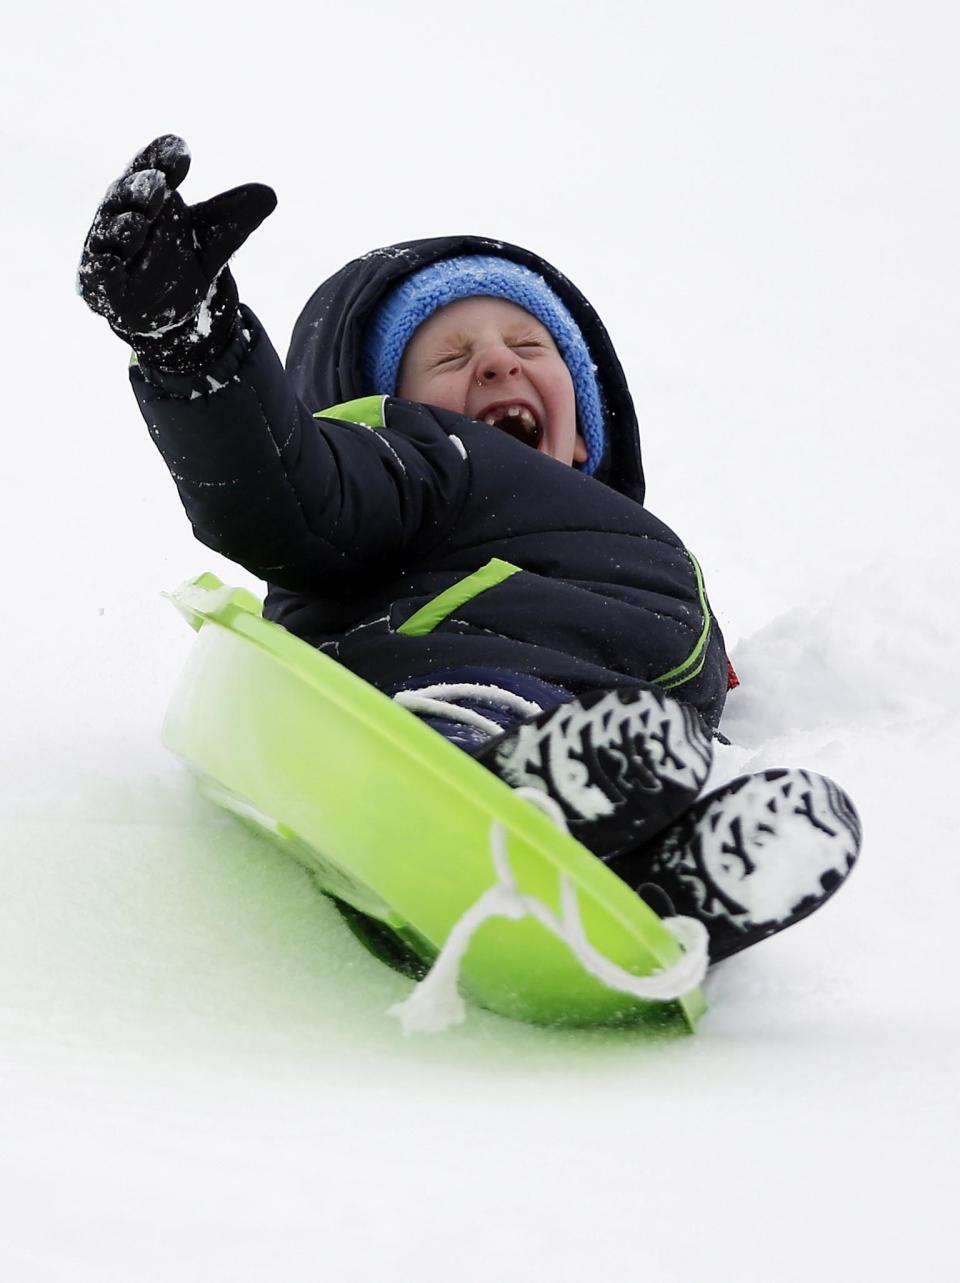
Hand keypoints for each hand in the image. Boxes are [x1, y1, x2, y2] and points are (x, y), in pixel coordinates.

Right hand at [78, 135, 275, 371]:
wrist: (162, 307)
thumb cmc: (179, 259)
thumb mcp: (212, 240)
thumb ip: (236, 218)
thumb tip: (271, 195)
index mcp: (148, 194)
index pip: (153, 166)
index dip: (164, 158)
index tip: (182, 155)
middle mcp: (123, 214)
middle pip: (128, 195)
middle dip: (143, 189)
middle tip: (161, 185)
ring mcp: (108, 247)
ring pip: (112, 233)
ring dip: (123, 226)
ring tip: (139, 222)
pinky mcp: (101, 282)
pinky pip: (97, 274)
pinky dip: (101, 269)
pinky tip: (109, 266)